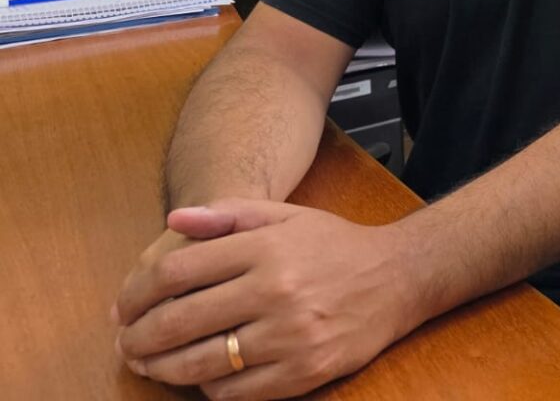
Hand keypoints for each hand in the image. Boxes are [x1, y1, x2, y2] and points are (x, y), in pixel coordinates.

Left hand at [115, 199, 417, 400]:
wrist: (398, 278)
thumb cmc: (334, 246)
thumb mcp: (287, 216)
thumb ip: (230, 213)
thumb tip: (175, 220)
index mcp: (267, 247)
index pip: (177, 270)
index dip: (137, 292)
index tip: (123, 306)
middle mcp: (276, 290)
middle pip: (179, 321)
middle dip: (138, 338)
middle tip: (125, 344)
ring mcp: (290, 334)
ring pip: (200, 363)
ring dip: (162, 368)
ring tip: (150, 364)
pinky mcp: (303, 370)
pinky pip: (233, 390)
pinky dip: (207, 387)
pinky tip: (202, 375)